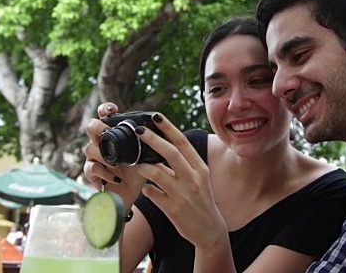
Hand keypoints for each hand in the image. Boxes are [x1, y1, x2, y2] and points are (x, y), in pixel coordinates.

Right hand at [83, 102, 145, 207]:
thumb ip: (149, 142)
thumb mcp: (146, 155)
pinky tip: (117, 178)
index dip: (106, 109)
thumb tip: (164, 131)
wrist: (131, 195)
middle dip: (97, 126)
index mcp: (114, 135)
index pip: (104, 115)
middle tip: (106, 132)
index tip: (114, 110)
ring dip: (103, 155)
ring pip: (88, 148)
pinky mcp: (92, 174)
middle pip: (90, 126)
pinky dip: (105, 173)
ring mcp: (94, 158)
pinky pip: (91, 168)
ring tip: (117, 164)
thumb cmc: (138, 172)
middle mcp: (101, 143)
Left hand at [134, 113, 227, 249]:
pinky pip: (152, 193)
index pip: (183, 142)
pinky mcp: (173, 209)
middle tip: (138, 130)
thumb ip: (182, 165)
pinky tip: (146, 188)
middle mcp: (193, 178)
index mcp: (199, 167)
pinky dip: (146, 188)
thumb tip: (160, 149)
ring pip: (157, 173)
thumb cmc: (200, 200)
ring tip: (136, 163)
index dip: (168, 128)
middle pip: (171, 153)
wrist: (209, 229)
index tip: (155, 116)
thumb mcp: (198, 179)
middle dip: (153, 139)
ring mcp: (183, 194)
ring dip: (143, 166)